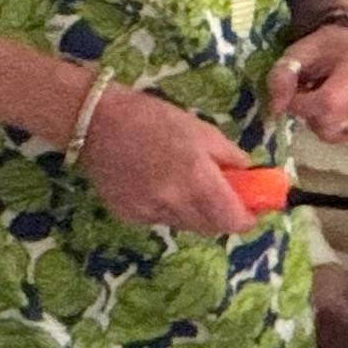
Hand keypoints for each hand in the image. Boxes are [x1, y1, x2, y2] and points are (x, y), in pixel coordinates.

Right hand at [81, 89, 258, 235]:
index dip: (246, 218)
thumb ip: (231, 157)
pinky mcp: (128, 216)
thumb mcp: (202, 131)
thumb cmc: (154, 119)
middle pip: (211, 228)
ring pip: (186, 225)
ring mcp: (149, 213)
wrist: (95, 123)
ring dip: (196, 213)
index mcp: (197, 180)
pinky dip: (169, 209)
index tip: (252, 209)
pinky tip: (159, 185)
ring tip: (188, 184)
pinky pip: (161, 220)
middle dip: (223, 216)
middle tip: (225, 196)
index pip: (232, 220)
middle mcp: (174, 203)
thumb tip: (251, 175)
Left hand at [271, 24, 347, 143]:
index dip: (301, 104)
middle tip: (304, 96)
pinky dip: (329, 127)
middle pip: (330, 120)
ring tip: (318, 101)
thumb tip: (277, 109)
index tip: (291, 95)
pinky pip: (343, 137)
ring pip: (334, 132)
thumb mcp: (297, 53)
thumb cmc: (323, 49)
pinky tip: (331, 109)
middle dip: (307, 113)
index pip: (328, 101)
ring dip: (316, 121)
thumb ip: (282, 76)